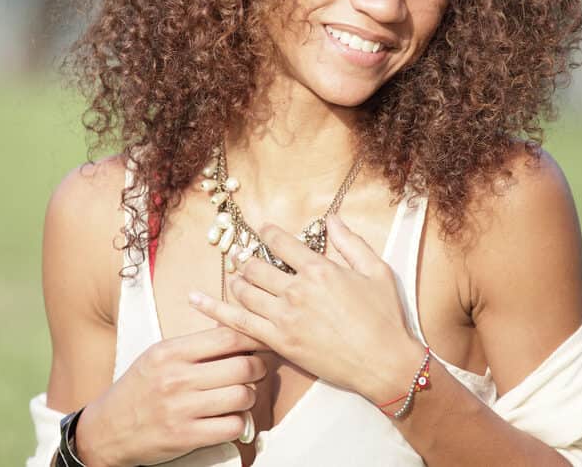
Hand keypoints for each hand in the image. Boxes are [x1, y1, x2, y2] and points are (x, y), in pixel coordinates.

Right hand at [74, 326, 268, 466]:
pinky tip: (230, 419)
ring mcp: (181, 408)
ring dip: (250, 397)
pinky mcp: (186, 436)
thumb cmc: (138, 389)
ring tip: (242, 396)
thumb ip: (194, 346)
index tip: (260, 342)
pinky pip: (232, 426)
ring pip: (242, 396)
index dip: (252, 339)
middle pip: (242, 366)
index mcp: (170, 352)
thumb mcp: (158, 356)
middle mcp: (176, 378)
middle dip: (258, 368)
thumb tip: (237, 336)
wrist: (107, 429)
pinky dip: (239, 423)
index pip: (227, 338)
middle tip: (256, 371)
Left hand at [188, 214, 422, 404]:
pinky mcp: (279, 342)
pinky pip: (238, 323)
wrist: (385, 363)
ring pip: (245, 290)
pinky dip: (215, 310)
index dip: (267, 233)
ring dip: (238, 281)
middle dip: (248, 258)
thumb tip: (332, 218)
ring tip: (238, 278)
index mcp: (319, 269)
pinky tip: (196, 299)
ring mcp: (285, 317)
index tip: (263, 231)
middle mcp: (297, 289)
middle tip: (246, 258)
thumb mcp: (376, 271)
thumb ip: (351, 242)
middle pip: (256, 265)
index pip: (280, 242)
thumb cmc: (385, 318)